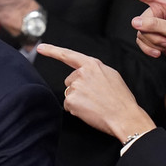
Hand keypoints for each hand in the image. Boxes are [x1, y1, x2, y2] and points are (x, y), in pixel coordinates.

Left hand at [36, 43, 155, 141]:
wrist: (124, 117)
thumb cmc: (120, 99)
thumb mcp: (111, 75)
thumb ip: (95, 70)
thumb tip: (87, 72)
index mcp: (92, 65)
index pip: (68, 55)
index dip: (52, 51)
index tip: (41, 48)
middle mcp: (81, 73)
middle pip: (69, 80)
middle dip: (78, 88)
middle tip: (95, 97)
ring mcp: (75, 86)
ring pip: (69, 94)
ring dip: (78, 100)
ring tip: (95, 104)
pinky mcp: (71, 100)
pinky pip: (68, 105)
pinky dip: (76, 110)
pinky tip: (89, 110)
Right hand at [106, 0, 165, 83]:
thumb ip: (155, 25)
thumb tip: (134, 22)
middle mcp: (158, 11)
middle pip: (140, 21)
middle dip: (153, 35)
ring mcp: (154, 24)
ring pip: (140, 33)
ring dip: (153, 43)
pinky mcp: (152, 36)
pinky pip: (141, 42)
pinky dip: (149, 49)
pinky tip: (160, 53)